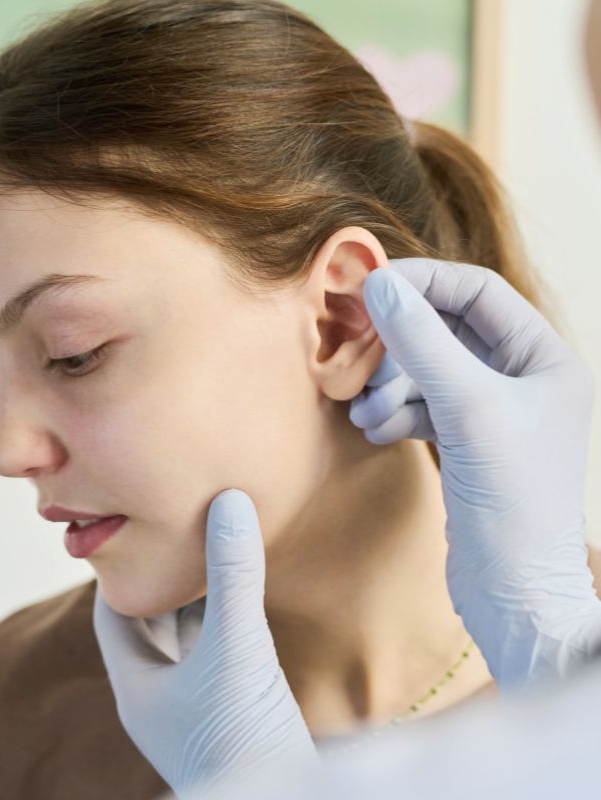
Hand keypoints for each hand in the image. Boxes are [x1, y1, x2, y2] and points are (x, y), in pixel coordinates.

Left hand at [92, 488, 320, 798]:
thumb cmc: (244, 737)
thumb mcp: (236, 646)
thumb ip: (233, 575)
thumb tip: (229, 500)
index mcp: (137, 687)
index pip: (114, 614)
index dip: (125, 571)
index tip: (144, 530)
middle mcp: (159, 700)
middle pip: (151, 625)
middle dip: (166, 582)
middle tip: (183, 534)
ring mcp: (194, 712)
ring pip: (187, 643)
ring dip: (199, 604)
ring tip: (216, 557)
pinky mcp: (230, 718)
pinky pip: (219, 658)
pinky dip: (226, 628)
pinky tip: (247, 605)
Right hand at [351, 258, 600, 689]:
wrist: (512, 592)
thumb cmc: (512, 500)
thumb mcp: (467, 408)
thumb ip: (421, 341)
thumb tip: (378, 283)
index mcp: (545, 358)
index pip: (478, 292)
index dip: (422, 282)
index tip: (369, 286)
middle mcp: (523, 379)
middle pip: (446, 332)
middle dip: (398, 346)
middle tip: (357, 358)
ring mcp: (494, 413)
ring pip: (428, 372)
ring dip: (389, 385)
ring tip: (364, 412)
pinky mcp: (468, 444)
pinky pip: (422, 407)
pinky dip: (395, 413)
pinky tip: (374, 430)